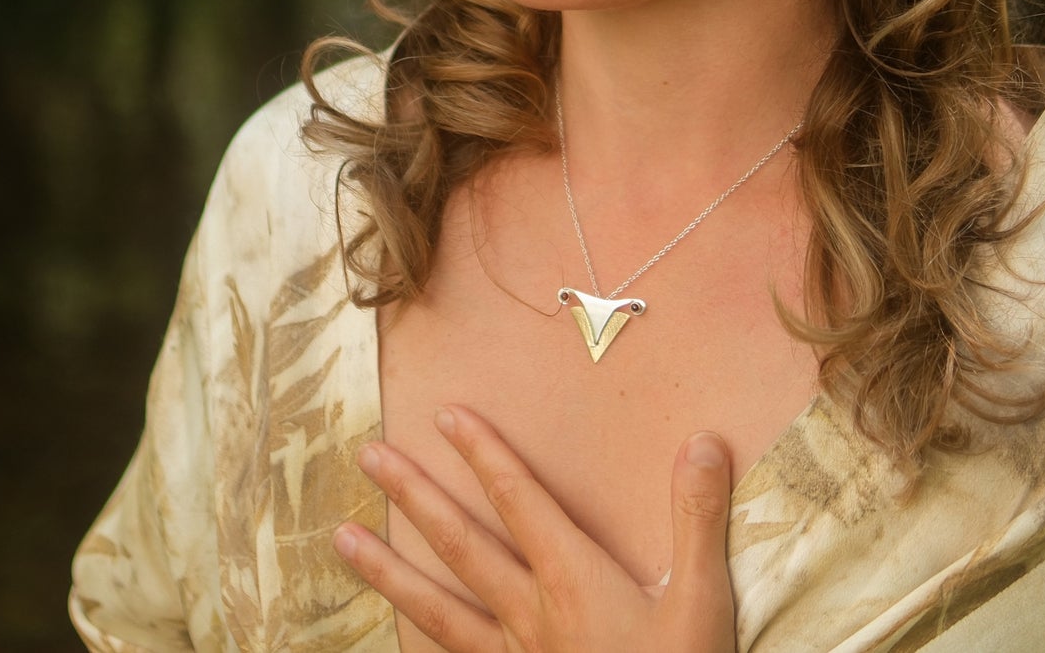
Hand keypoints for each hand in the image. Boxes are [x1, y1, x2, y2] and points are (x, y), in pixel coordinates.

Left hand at [333, 403, 736, 652]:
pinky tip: (393, 634)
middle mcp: (529, 614)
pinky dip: (416, 645)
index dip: (485, 453)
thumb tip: (702, 440)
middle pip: (460, 544)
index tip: (447, 415)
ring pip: (435, 608)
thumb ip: (697, 518)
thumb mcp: (702, 601)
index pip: (519, 499)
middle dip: (413, 495)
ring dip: (387, 569)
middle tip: (369, 456)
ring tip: (341, 539)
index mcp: (571, 579)